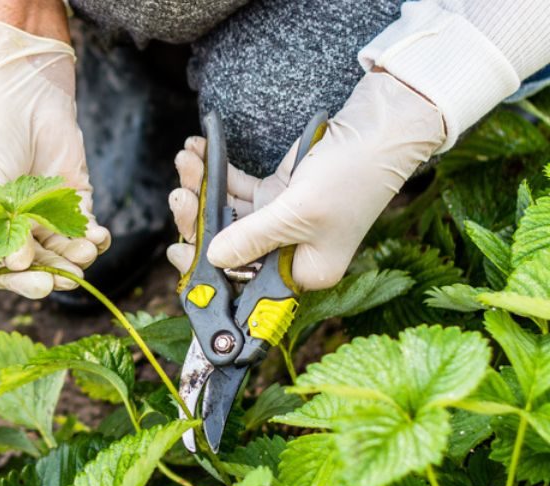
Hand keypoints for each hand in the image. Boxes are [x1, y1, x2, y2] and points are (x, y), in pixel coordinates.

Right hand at [0, 19, 110, 298]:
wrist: (21, 91)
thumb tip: (19, 264)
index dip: (15, 280)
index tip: (36, 281)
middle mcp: (9, 230)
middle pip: (30, 268)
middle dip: (49, 274)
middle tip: (64, 278)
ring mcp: (41, 218)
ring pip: (59, 254)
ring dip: (72, 260)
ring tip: (84, 252)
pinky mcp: (72, 203)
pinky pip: (84, 232)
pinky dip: (94, 239)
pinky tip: (98, 238)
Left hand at [167, 71, 445, 290]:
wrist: (380, 127)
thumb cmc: (352, 175)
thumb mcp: (299, 212)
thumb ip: (252, 237)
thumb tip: (212, 257)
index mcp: (303, 272)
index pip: (245, 284)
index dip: (207, 272)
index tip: (178, 253)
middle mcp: (290, 252)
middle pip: (228, 247)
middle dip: (198, 220)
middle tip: (179, 195)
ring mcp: (282, 221)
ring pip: (227, 214)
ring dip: (202, 187)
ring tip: (187, 159)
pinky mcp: (278, 193)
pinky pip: (237, 189)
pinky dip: (217, 173)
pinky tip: (199, 151)